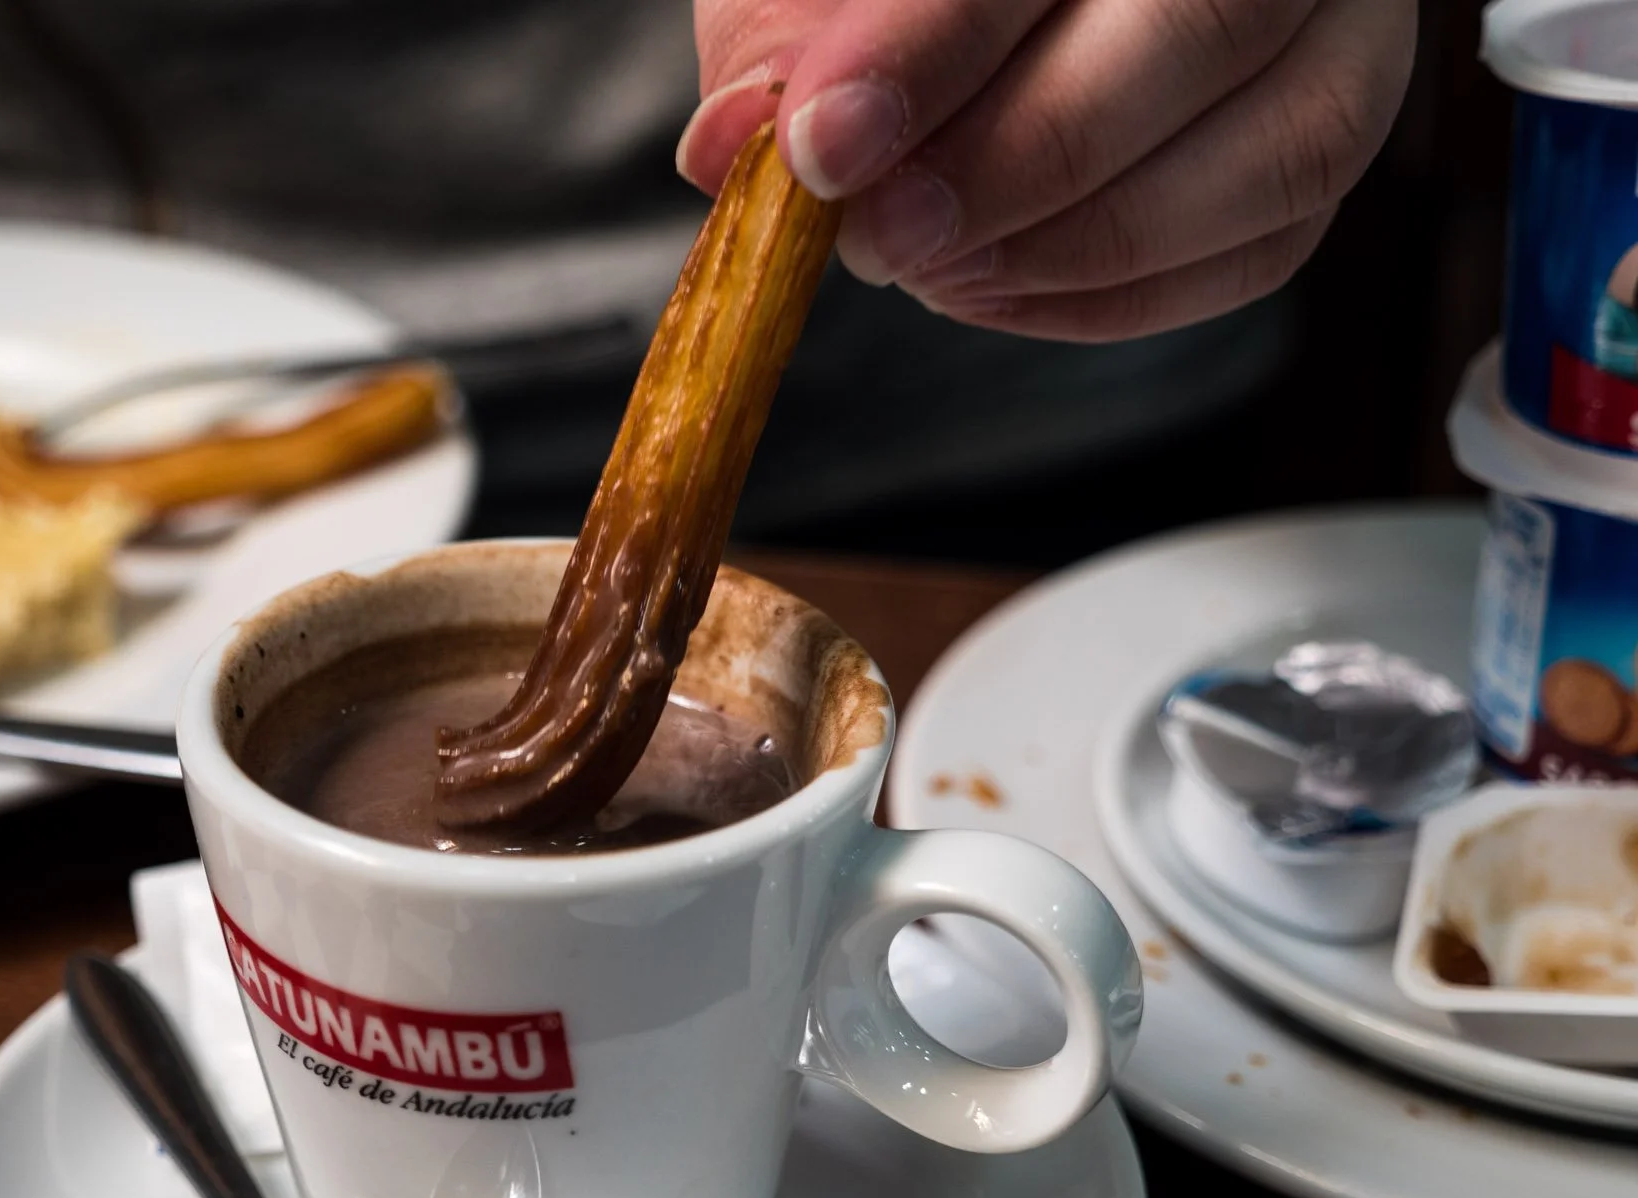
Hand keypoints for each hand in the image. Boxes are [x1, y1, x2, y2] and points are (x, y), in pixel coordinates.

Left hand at [679, 0, 1415, 340]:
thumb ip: (779, 36)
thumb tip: (736, 146)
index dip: (935, 47)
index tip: (824, 148)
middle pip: (1201, 26)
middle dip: (1017, 161)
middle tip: (877, 238)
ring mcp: (1337, 20)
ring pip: (1281, 150)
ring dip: (1078, 248)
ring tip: (927, 267)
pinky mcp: (1332, 123)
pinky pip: (1269, 242)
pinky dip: (1115, 294)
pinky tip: (989, 289)